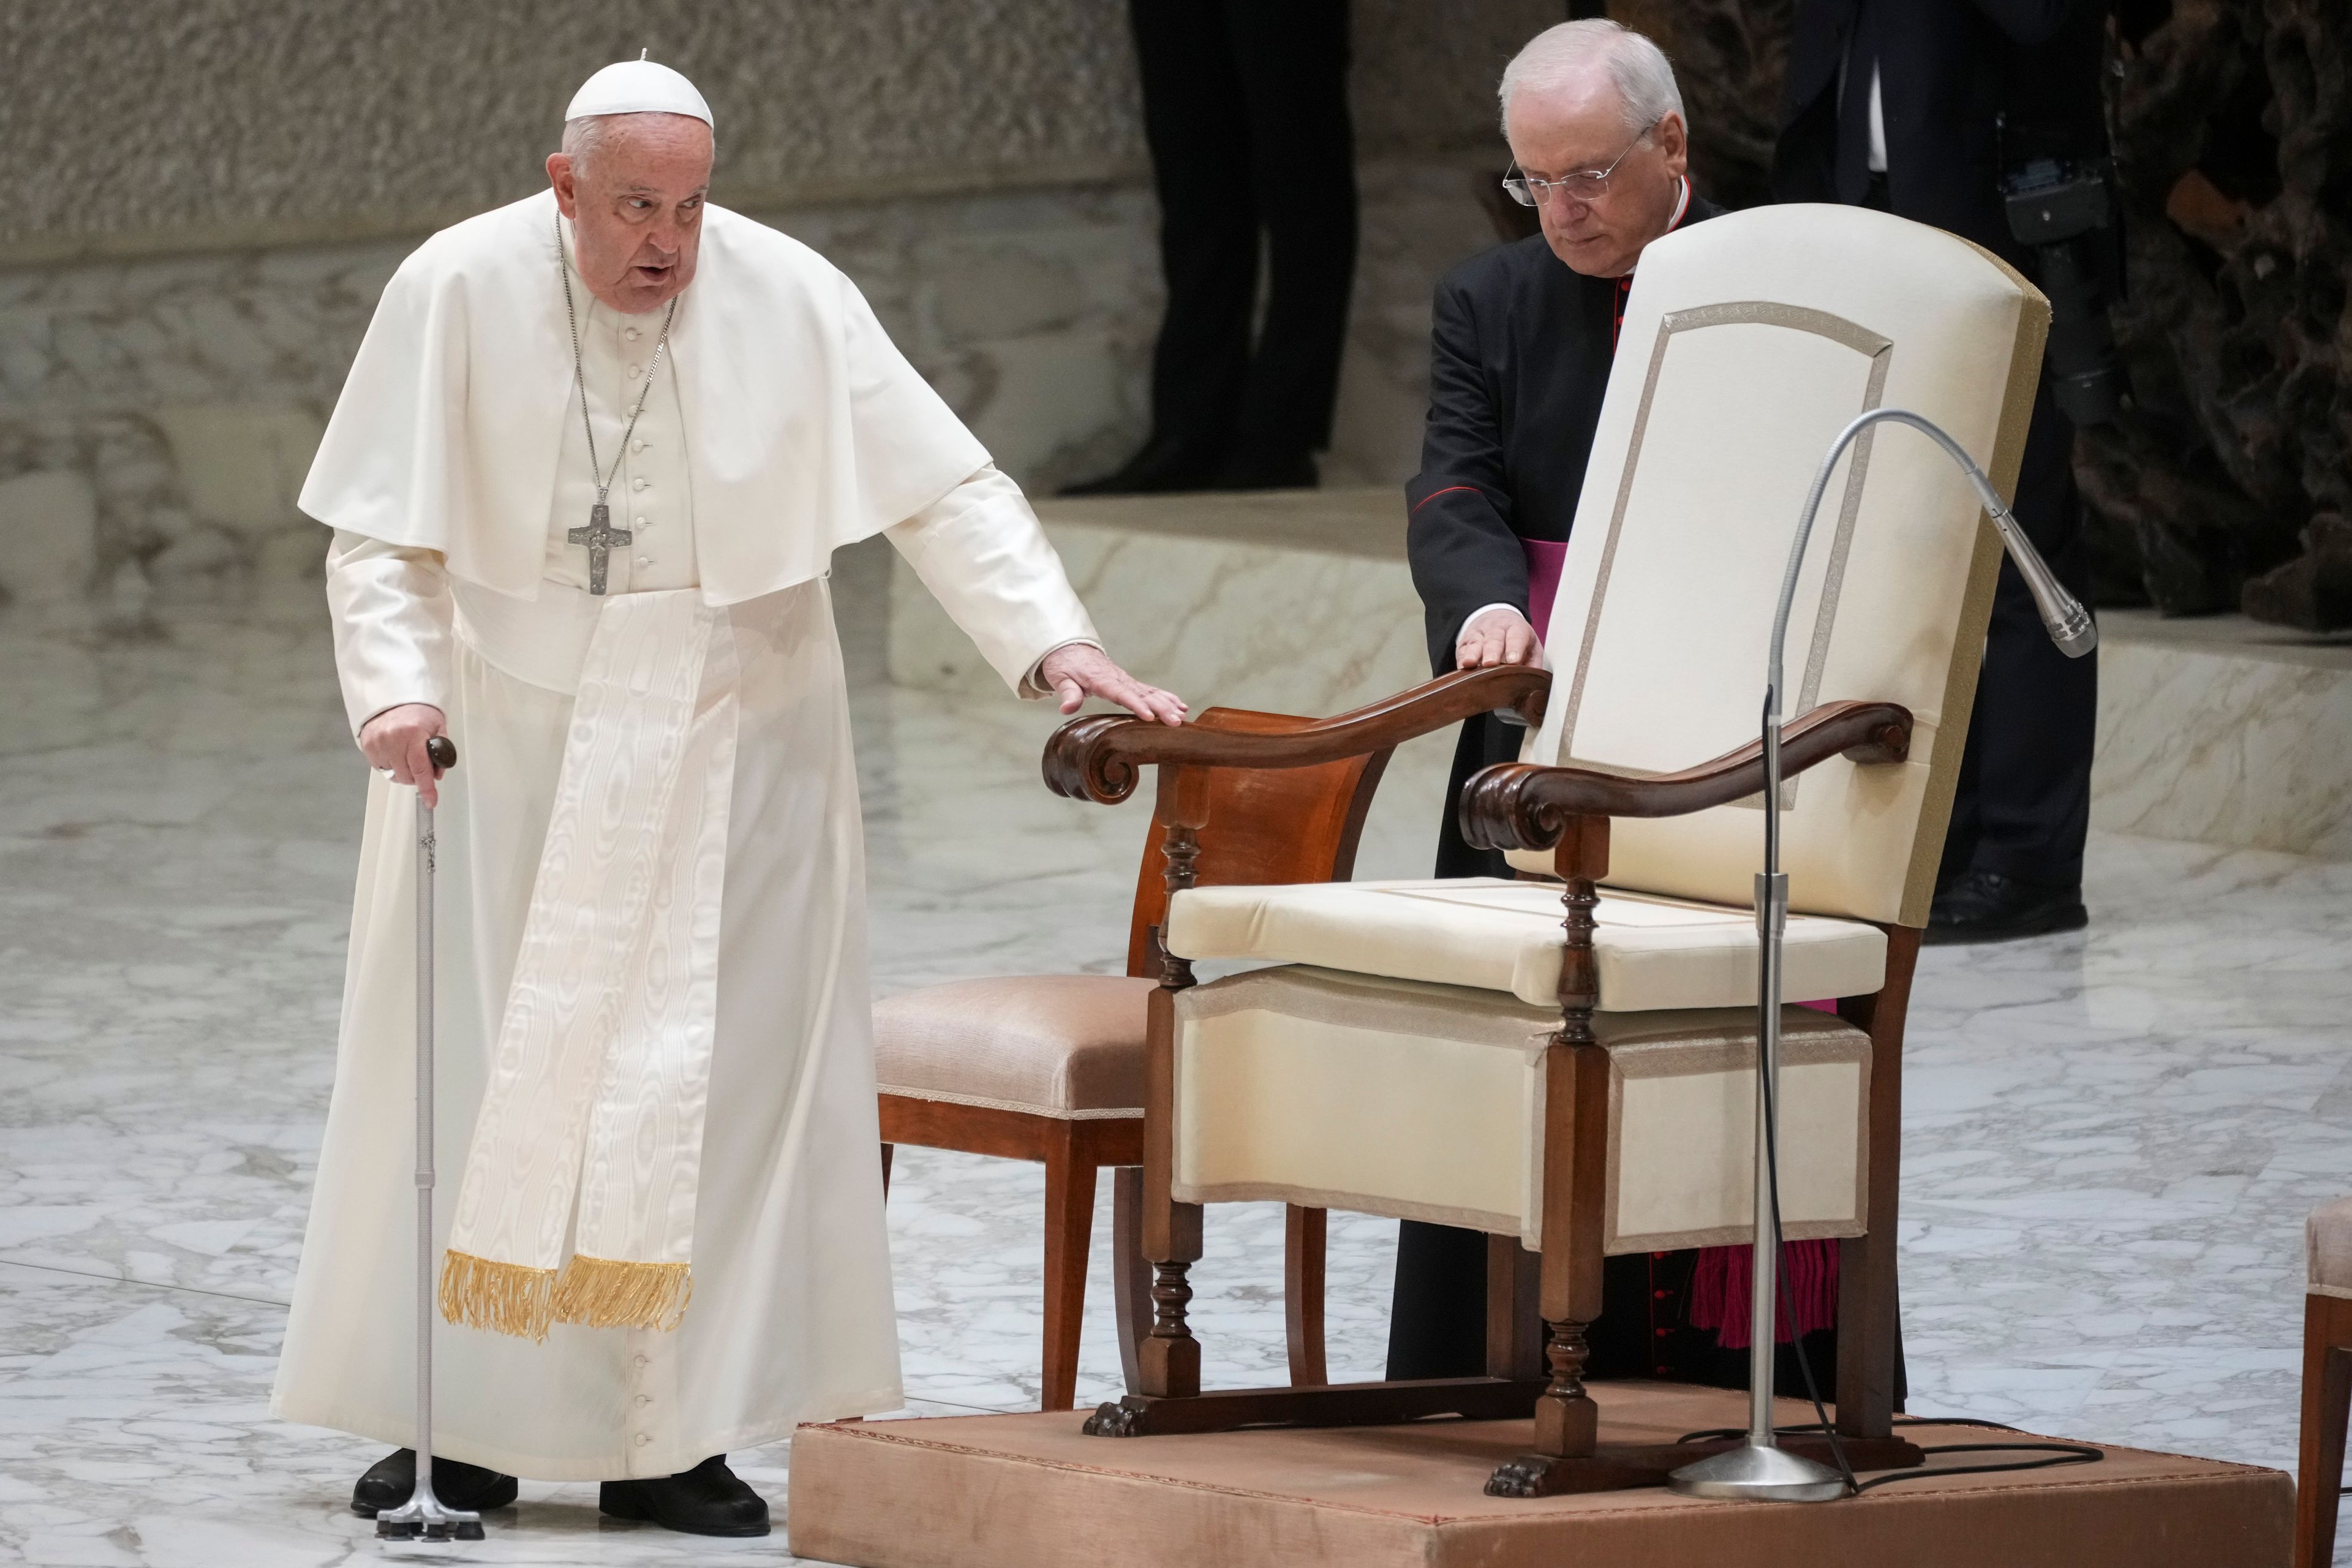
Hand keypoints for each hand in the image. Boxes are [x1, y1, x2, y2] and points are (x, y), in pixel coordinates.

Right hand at [359, 703, 450, 805]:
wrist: (394, 697)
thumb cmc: (419, 712)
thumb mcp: (438, 727)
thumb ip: (442, 752)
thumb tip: (437, 775)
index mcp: (413, 734)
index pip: (421, 768)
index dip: (427, 788)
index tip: (431, 801)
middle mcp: (393, 739)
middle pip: (406, 776)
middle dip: (417, 777)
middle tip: (422, 766)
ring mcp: (378, 743)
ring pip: (393, 775)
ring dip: (404, 772)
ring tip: (408, 756)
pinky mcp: (367, 745)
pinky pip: (381, 768)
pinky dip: (391, 766)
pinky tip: (396, 753)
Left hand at [1038, 644, 1186, 726]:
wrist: (1070, 648)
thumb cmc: (1064, 665)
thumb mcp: (1059, 677)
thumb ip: (1067, 693)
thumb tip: (1067, 708)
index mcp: (1101, 680)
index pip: (1121, 694)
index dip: (1136, 705)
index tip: (1150, 716)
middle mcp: (1118, 679)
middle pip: (1142, 694)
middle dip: (1161, 708)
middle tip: (1175, 721)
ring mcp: (1126, 680)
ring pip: (1151, 692)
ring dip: (1168, 704)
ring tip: (1183, 716)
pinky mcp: (1129, 683)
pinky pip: (1150, 691)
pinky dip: (1167, 698)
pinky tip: (1181, 707)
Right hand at [1454, 606, 1542, 669]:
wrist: (1495, 617)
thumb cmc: (1516, 638)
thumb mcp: (1530, 645)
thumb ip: (1533, 663)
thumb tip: (1534, 684)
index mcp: (1516, 628)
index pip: (1516, 636)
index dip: (1515, 648)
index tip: (1514, 661)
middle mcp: (1496, 628)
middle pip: (1494, 639)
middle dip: (1492, 651)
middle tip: (1491, 663)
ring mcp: (1478, 634)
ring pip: (1475, 643)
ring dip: (1472, 654)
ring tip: (1470, 663)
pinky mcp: (1465, 642)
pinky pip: (1461, 650)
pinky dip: (1461, 659)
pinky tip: (1461, 669)